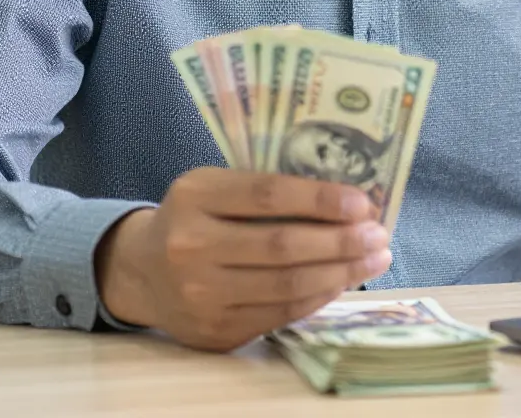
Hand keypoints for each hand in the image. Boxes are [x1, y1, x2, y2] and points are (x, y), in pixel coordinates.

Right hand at [94, 168, 390, 350]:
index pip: (267, 195)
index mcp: (194, 198)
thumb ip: (266, 189)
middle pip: (282, 245)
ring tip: (374, 258)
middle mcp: (191, 247)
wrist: (141, 273)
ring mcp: (200, 295)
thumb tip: (347, 200)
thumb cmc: (194, 219)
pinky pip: (280, 314)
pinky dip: (318, 296)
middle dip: (341, 240)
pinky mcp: (214, 331)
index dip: (320, 199)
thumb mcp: (215, 188)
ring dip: (341, 272)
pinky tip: (342, 280)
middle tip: (378, 234)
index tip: (363, 201)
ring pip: (287, 286)